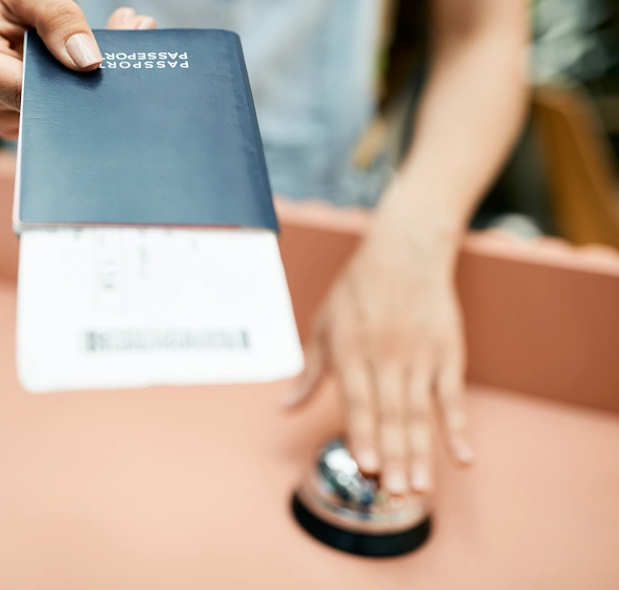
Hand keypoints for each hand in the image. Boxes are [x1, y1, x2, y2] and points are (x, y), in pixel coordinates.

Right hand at [0, 0, 153, 137]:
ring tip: (111, 35)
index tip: (108, 58)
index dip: (67, 80)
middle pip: (35, 105)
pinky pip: (43, 115)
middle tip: (131, 30)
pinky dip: (67, 91)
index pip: (22, 90)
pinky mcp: (1, 120)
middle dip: (81, 79)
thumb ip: (60, 19)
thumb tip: (88, 62)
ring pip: (45, 114)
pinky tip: (80, 61)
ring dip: (78, 84)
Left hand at [283, 196, 473, 494]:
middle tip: (398, 493)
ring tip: (420, 488)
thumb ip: (310, 372)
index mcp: (351, 350)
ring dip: (421, 452)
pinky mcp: (447, 354)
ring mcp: (420, 357)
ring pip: (420, 412)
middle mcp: (386, 356)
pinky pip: (452, 398)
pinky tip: (462, 458)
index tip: (366, 467)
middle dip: (394, 455)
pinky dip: (458, 429)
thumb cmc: (356, 291)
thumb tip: (283, 408)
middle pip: (391, 413)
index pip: (358, 400)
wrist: (405, 252)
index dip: (362, 434)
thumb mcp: (324, 326)